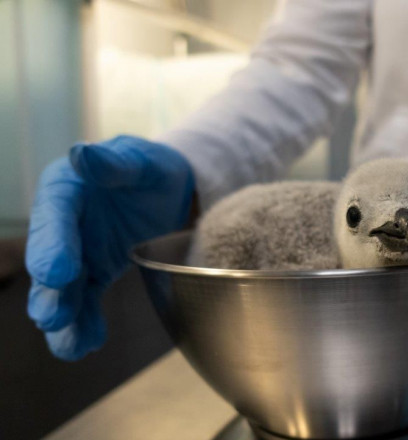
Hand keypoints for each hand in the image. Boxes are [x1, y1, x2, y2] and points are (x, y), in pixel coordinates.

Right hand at [26, 135, 193, 360]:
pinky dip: (83, 323)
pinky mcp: (92, 273)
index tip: (56, 272)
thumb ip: (114, 162)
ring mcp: (75, 251)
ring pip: (62, 287)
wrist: (167, 190)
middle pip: (50, 257)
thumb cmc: (151, 169)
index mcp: (67, 188)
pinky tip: (85, 344)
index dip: (53, 244)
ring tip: (68, 344)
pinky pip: (84, 301)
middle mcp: (63, 223)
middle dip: (50, 290)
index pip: (55, 215)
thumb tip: (82, 154)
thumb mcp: (141, 161)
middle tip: (51, 317)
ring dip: (64, 316)